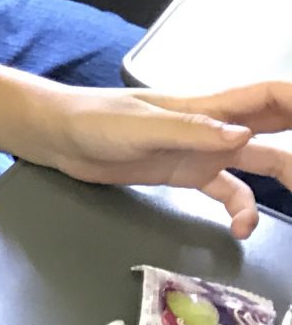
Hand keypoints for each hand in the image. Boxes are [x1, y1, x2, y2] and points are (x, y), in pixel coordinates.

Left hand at [21, 84, 291, 238]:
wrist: (57, 136)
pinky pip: (228, 192)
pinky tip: (242, 229)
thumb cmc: (93, 120)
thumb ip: (191, 131)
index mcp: (207, 106)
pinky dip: (243, 209)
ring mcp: (201, 151)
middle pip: (277, 127)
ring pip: (260, 162)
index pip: (269, 95)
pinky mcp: (186, 174)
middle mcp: (214, 127)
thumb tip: (241, 135)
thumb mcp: (140, 126)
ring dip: (286, 180)